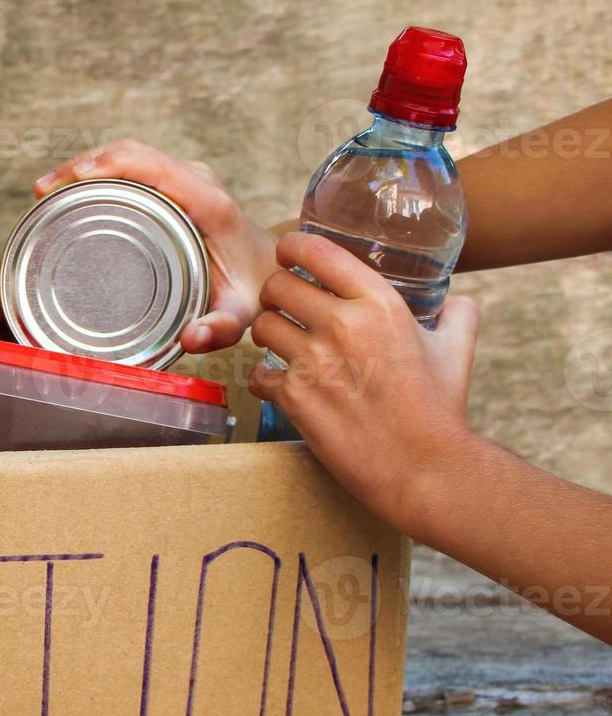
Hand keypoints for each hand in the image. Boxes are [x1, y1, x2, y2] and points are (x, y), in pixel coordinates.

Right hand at [35, 139, 277, 352]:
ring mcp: (187, 177)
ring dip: (86, 164)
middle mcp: (197, 181)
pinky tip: (74, 189)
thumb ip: (220, 329)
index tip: (67, 183)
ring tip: (48, 190)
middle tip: (42, 192)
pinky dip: (101, 169)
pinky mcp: (178, 182)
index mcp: (208, 203)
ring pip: (130, 153)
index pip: (151, 166)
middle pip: (132, 152)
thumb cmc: (253, 290)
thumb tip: (191, 338)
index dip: (105, 166)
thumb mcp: (241, 314)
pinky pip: (135, 164)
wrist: (275, 269)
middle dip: (82, 164)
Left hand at [248, 232, 480, 530]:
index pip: (316, 251)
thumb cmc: (439, 410)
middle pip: (277, 286)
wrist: (423, 468)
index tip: (287, 255)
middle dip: (274, 294)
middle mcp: (342, 326)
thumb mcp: (456, 351)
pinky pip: (258, 374)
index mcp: (379, 304)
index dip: (292, 247)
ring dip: (266, 334)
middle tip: (281, 307)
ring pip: (261, 327)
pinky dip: (263, 378)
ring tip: (279, 344)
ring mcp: (314, 362)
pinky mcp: (295, 398)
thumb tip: (458, 302)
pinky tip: (278, 383)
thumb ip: (457, 317)